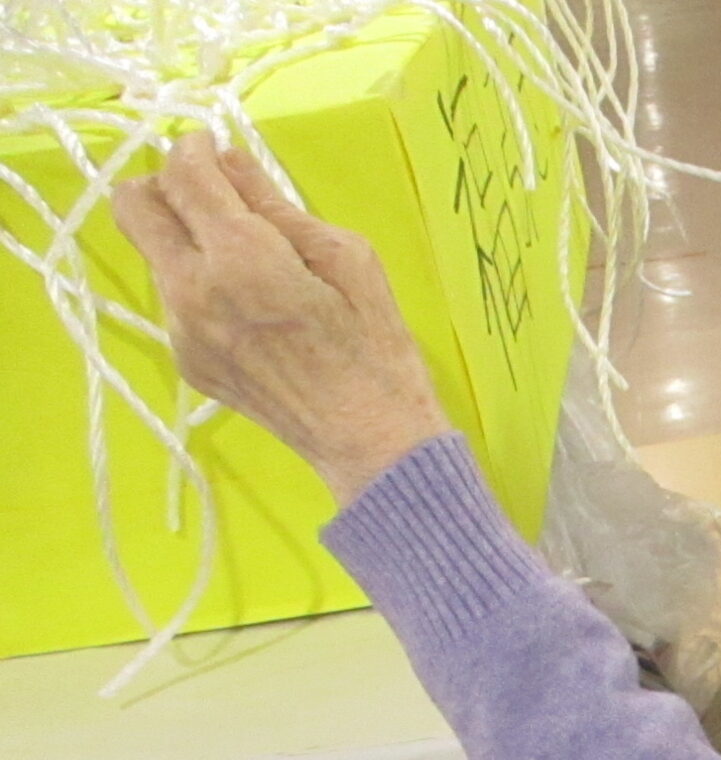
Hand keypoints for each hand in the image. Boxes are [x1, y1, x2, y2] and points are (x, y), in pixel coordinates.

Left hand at [111, 131, 451, 506]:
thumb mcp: (347, 258)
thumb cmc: (376, 347)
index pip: (183, 174)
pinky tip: (252, 309)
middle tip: (213, 196)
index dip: (196, 149)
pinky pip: (175, 299)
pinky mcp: (188, 361)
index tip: (216, 149)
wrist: (371, 440)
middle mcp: (194, 290)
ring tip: (248, 261)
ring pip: (154, 254)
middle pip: (134, 207)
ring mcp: (184, 331)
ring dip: (185, 239)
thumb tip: (232, 162)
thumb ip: (279, 206)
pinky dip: (201, 284)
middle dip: (167, 185)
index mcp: (241, 258)